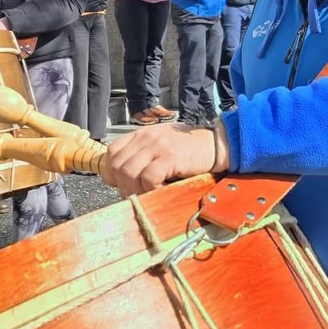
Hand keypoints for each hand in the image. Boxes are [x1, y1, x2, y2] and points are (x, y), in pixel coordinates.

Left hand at [101, 121, 227, 195]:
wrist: (215, 144)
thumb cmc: (189, 148)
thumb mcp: (161, 145)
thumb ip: (143, 155)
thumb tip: (125, 178)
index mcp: (141, 134)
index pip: (112, 151)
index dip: (112, 171)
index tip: (121, 184)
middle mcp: (146, 137)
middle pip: (118, 165)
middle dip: (122, 185)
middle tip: (135, 194)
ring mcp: (157, 147)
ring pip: (129, 172)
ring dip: (135, 189)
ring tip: (147, 194)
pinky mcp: (169, 157)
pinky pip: (149, 177)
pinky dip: (151, 189)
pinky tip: (161, 190)